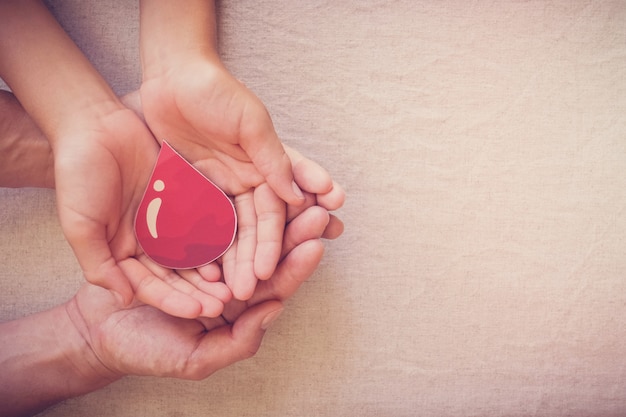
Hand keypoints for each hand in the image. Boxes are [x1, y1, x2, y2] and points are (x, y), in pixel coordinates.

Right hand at [53, 106, 230, 317]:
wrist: (94, 127)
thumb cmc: (79, 176)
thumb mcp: (81, 225)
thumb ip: (99, 264)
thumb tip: (124, 299)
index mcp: (121, 254)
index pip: (150, 286)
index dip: (172, 300)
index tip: (197, 312)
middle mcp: (145, 243)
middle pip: (176, 276)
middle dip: (198, 292)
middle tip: (223, 305)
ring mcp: (165, 222)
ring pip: (192, 254)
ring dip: (210, 272)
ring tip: (232, 284)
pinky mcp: (181, 200)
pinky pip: (201, 222)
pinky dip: (215, 238)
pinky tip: (234, 249)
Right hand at [65, 200, 333, 378]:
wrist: (95, 329)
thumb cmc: (143, 350)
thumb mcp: (193, 359)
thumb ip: (238, 342)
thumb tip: (276, 310)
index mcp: (235, 306)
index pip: (272, 285)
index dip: (294, 266)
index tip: (316, 246)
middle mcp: (227, 276)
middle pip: (265, 251)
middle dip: (293, 232)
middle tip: (319, 211)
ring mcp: (205, 251)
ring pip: (244, 229)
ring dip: (271, 210)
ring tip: (296, 191)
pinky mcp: (182, 232)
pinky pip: (209, 215)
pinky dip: (230, 199)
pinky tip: (251, 180)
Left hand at [127, 89, 344, 299]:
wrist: (173, 75)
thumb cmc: (218, 91)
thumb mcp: (251, 122)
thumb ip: (273, 159)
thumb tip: (299, 197)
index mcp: (265, 169)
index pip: (273, 212)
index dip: (273, 241)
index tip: (270, 270)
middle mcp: (244, 184)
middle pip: (251, 230)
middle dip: (252, 260)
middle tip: (249, 290)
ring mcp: (216, 189)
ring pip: (225, 234)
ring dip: (229, 262)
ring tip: (227, 292)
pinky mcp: (189, 191)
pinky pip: (194, 224)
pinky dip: (198, 247)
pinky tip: (198, 272)